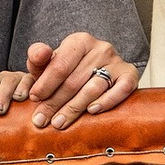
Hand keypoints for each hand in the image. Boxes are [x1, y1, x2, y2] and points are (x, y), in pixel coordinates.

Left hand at [22, 34, 138, 130]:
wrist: (98, 70)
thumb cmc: (69, 69)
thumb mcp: (50, 62)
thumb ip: (38, 58)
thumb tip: (40, 54)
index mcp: (79, 41)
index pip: (60, 64)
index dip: (45, 83)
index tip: (34, 98)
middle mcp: (101, 48)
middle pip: (74, 80)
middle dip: (55, 102)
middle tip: (41, 120)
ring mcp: (117, 62)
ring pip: (94, 88)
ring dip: (74, 108)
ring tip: (59, 122)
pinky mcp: (130, 75)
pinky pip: (121, 90)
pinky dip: (106, 101)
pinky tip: (92, 111)